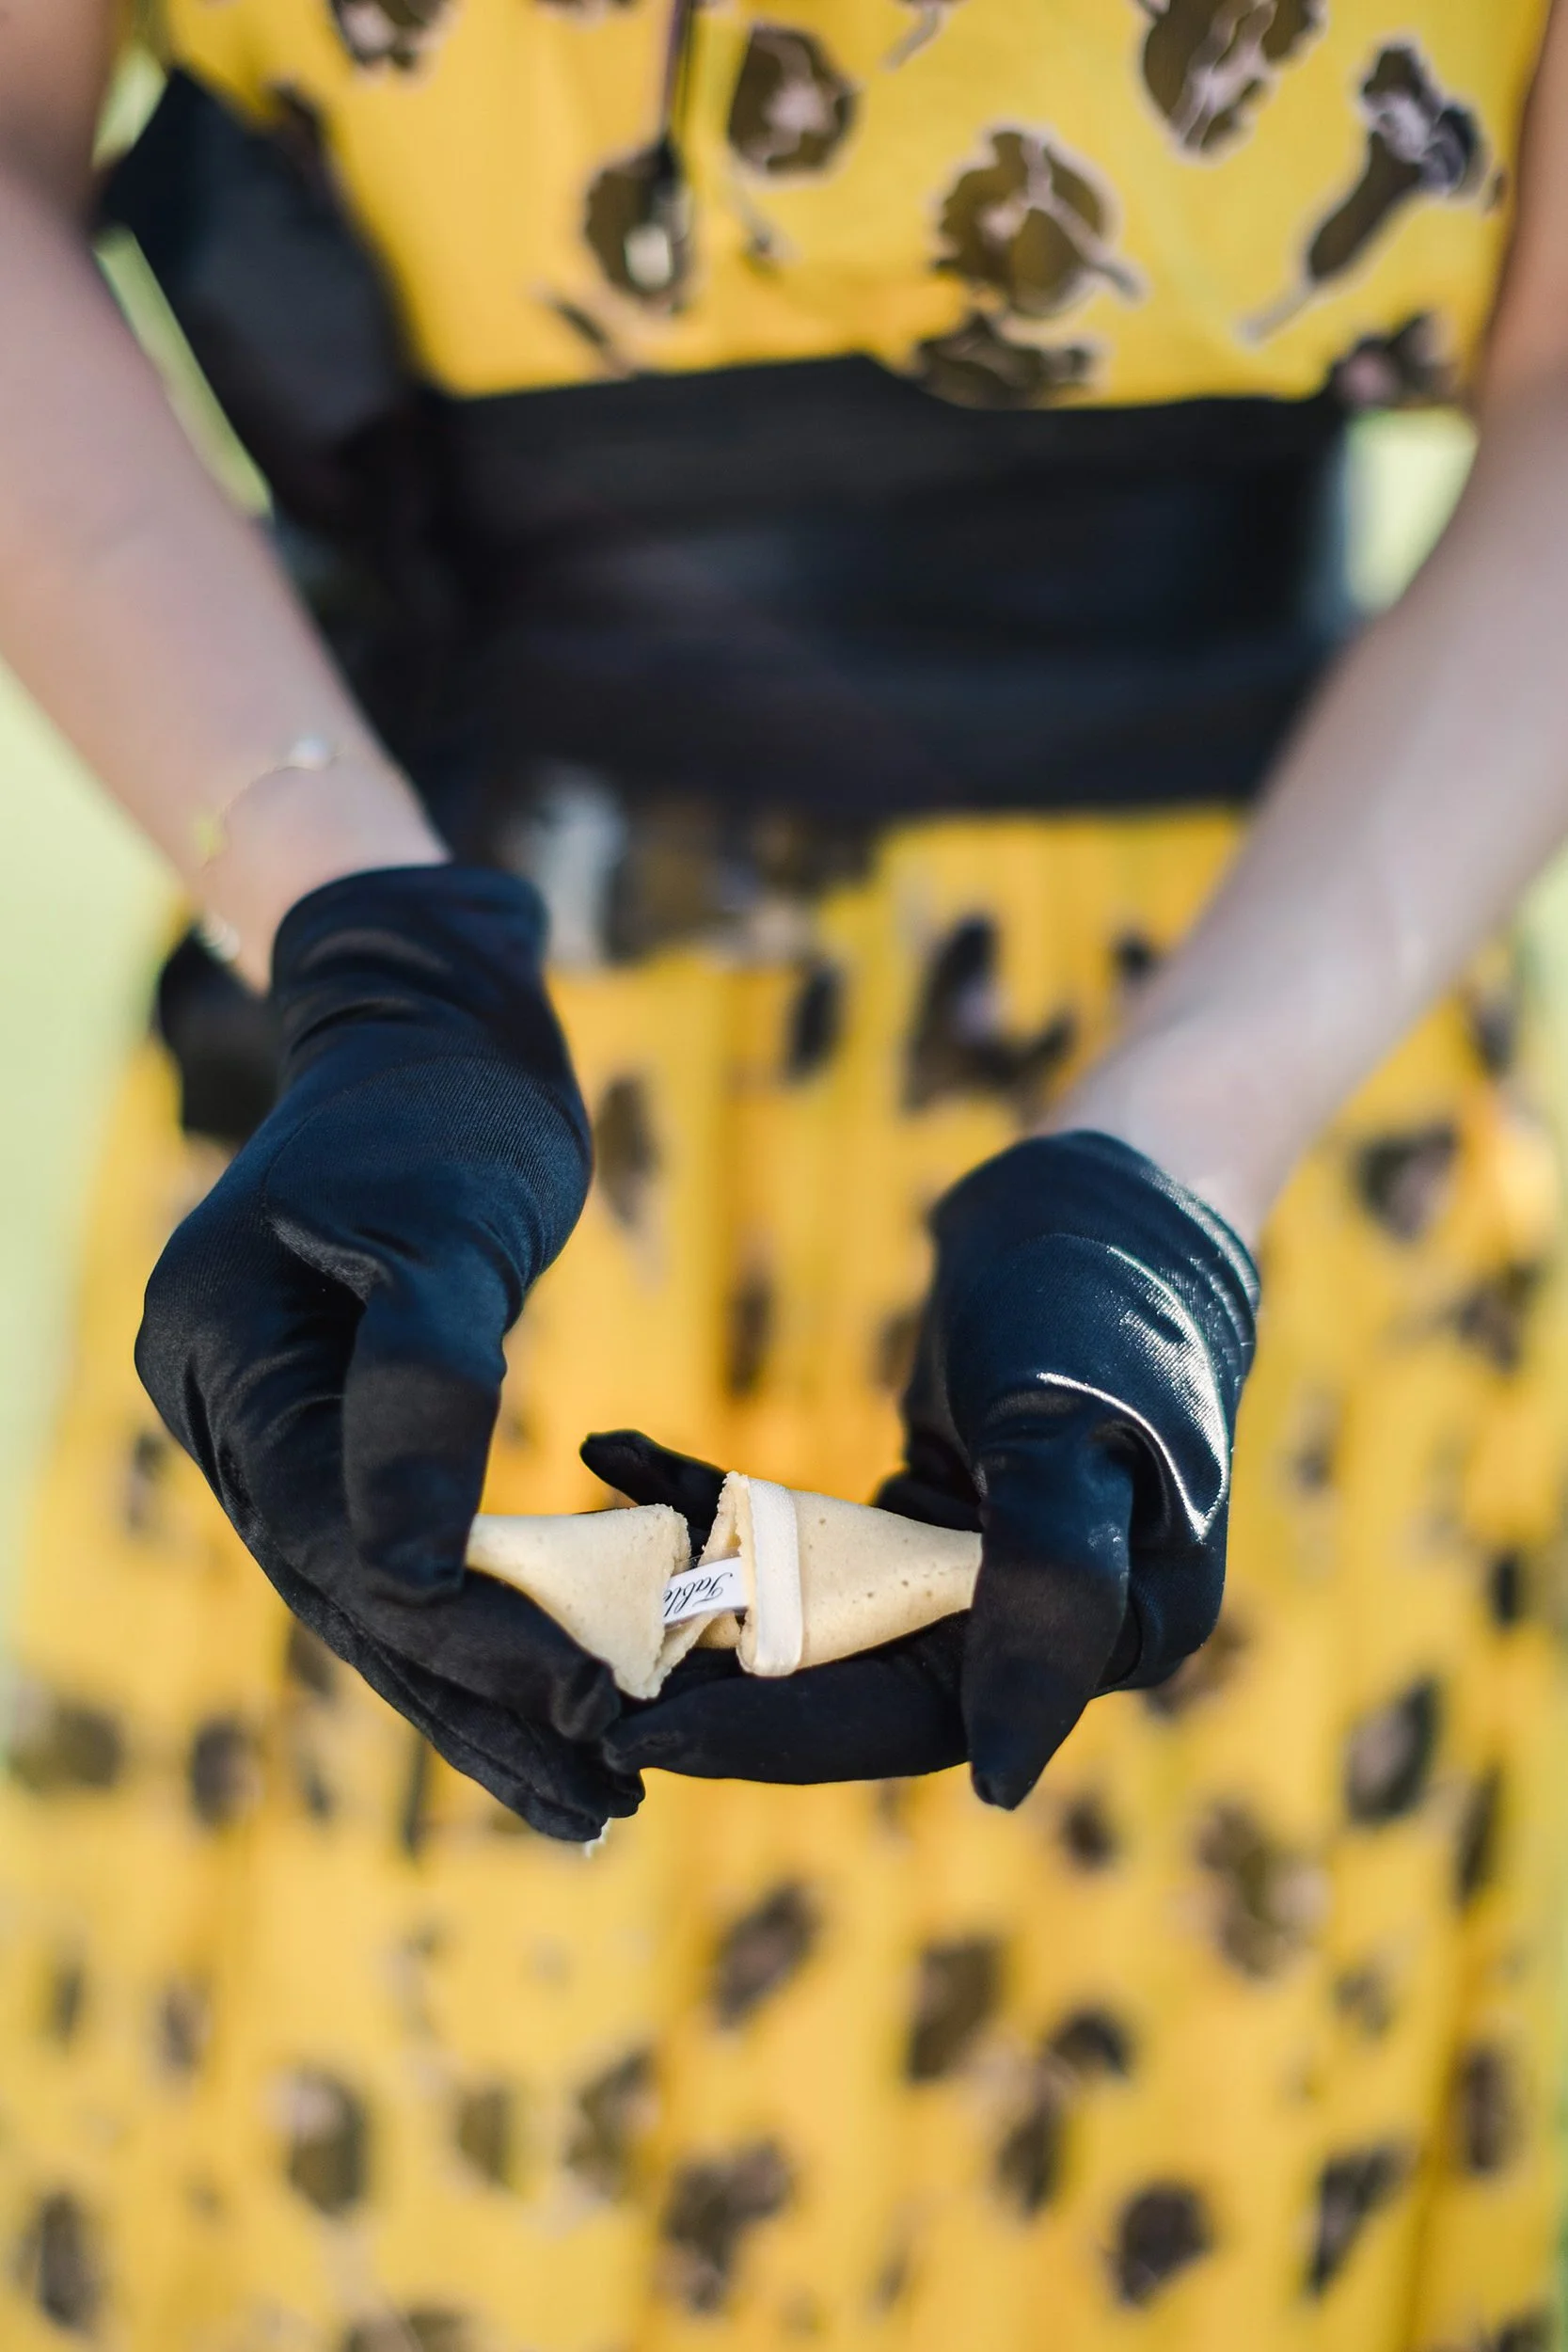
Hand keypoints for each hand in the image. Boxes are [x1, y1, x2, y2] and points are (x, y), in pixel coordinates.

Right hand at [137, 863, 638, 1840]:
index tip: (586, 1701)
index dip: (458, 1629)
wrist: (432, 1031)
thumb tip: (411, 1569)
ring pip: (376, 1598)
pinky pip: (407, 1555)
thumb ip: (425, 1382)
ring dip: (483, 1699)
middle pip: (347, 1594)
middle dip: (479, 1700)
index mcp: (219, 1352)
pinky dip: (484, 1630)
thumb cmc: (443, 1104)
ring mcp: (278, 1428)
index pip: (331, 1533)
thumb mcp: (443, 1222)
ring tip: (595, 1797)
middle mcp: (228, 1409)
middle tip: (606, 1793)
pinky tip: (553, 1702)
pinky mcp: (346, 1434)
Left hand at [601, 1133, 1256, 1809]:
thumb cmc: (1103, 1302)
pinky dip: (716, 1500)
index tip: (643, 1737)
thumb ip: (1044, 1589)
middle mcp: (1037, 1632)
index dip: (774, 1736)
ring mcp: (975, 1577)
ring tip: (573, 1582)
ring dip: (691, 1598)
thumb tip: (1000, 1781)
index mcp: (1107, 1640)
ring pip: (808, 1619)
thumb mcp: (1065, 1430)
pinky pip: (804, 1535)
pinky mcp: (920, 1520)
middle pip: (848, 1686)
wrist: (1107, 1189)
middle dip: (706, 1681)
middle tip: (571, 1682)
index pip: (914, 1720)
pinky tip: (618, 1455)